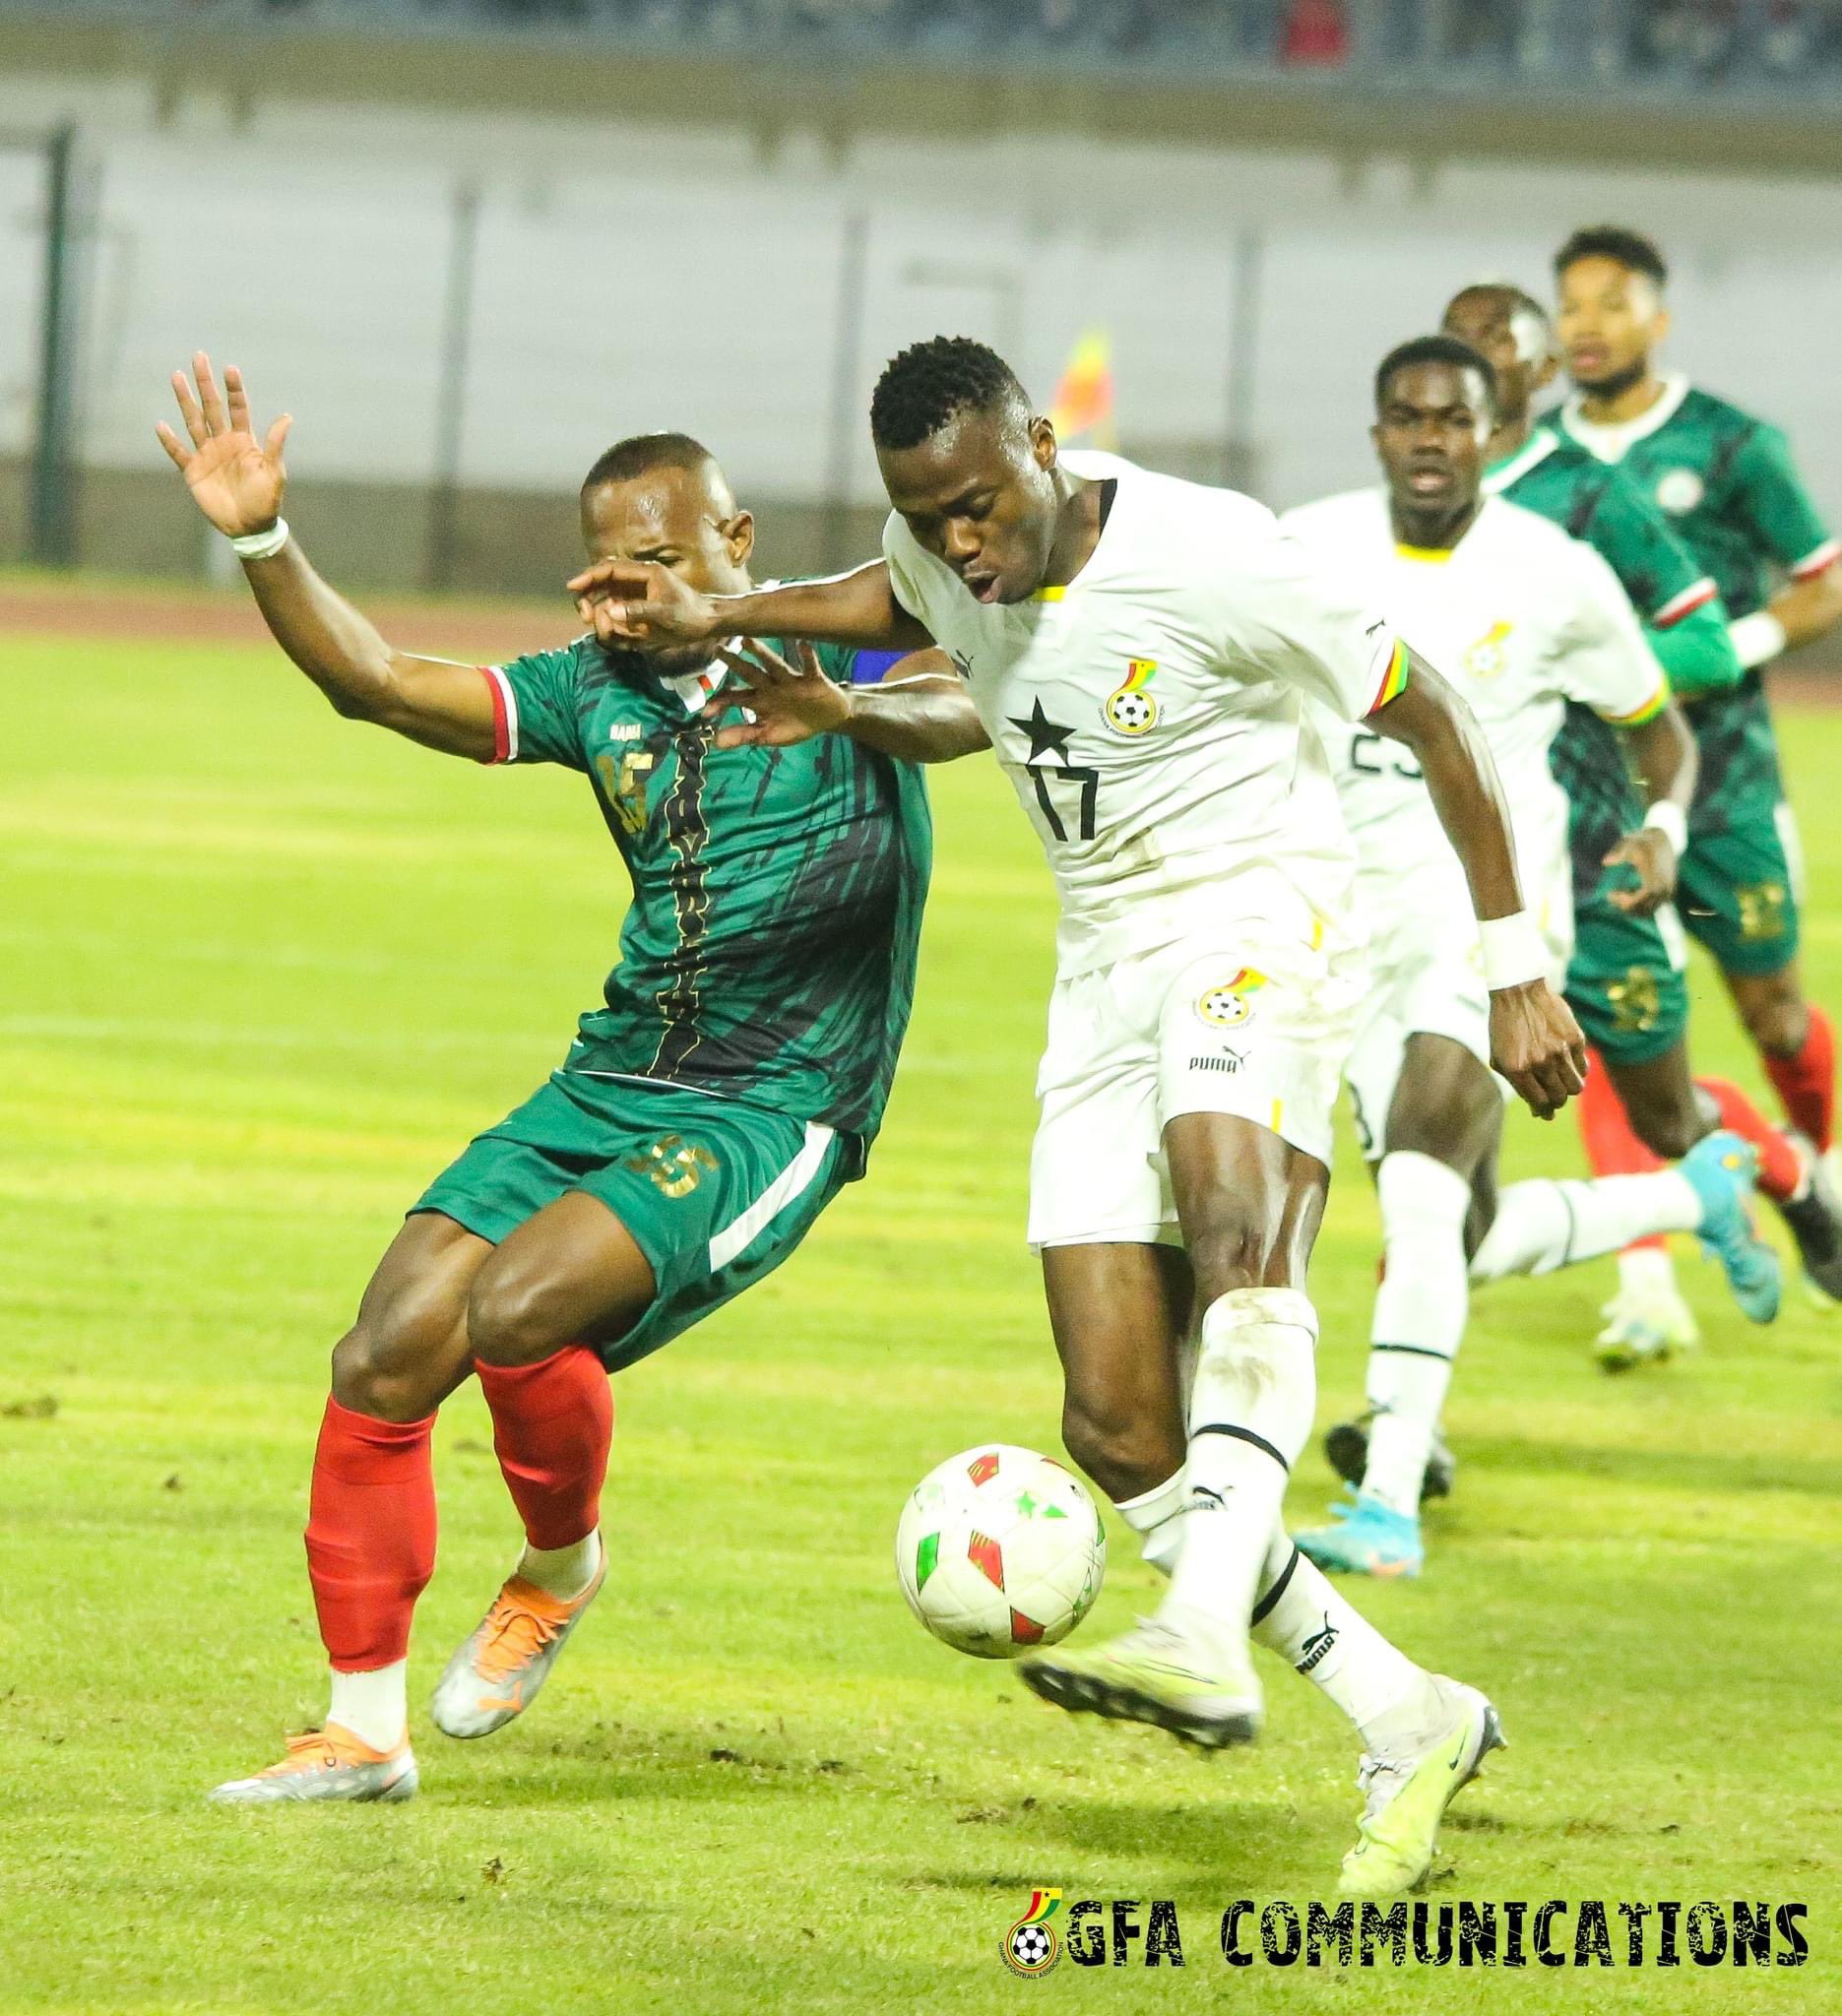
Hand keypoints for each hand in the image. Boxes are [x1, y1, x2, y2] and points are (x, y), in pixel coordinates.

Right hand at [155, 353, 290, 537]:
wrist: (250, 527)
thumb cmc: (266, 501)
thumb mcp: (274, 473)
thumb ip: (275, 445)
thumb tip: (287, 417)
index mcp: (244, 441)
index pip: (238, 408)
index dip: (234, 389)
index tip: (230, 368)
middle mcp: (224, 442)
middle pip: (212, 407)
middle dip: (205, 383)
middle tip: (199, 356)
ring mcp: (207, 454)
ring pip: (193, 421)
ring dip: (185, 400)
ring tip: (177, 376)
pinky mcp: (193, 471)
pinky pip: (179, 453)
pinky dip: (169, 441)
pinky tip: (161, 425)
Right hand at [567, 556, 718, 651]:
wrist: (707, 624)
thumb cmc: (690, 615)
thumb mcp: (666, 614)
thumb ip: (638, 611)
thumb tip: (609, 611)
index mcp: (644, 573)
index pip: (609, 569)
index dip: (588, 576)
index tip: (573, 587)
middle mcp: (636, 581)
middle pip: (601, 582)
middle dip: (588, 597)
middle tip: (585, 616)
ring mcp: (635, 595)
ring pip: (604, 599)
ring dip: (598, 614)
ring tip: (606, 631)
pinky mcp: (636, 609)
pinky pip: (615, 615)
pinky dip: (611, 626)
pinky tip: (620, 638)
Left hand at [703, 641, 851, 747]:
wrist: (829, 717)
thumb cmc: (796, 723)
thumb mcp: (769, 734)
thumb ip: (744, 735)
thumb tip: (715, 742)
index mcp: (759, 699)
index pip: (735, 697)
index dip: (721, 702)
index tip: (706, 713)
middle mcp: (771, 686)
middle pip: (750, 673)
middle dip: (734, 663)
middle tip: (718, 650)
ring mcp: (792, 681)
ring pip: (774, 665)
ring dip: (762, 654)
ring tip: (747, 640)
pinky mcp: (814, 680)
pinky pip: (810, 667)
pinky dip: (807, 657)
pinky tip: (802, 645)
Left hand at [1489, 978, 1587, 1120]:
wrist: (1518, 992)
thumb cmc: (1505, 1028)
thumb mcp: (1500, 1058)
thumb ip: (1518, 1085)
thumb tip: (1539, 1113)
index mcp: (1517, 1069)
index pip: (1539, 1103)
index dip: (1543, 1110)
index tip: (1545, 1111)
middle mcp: (1540, 1063)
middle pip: (1560, 1098)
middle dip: (1556, 1101)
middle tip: (1553, 1096)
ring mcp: (1560, 1051)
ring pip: (1576, 1087)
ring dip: (1569, 1088)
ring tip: (1561, 1081)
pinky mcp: (1575, 1039)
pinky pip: (1583, 1067)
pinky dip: (1578, 1071)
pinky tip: (1568, 1063)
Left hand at [1602, 826, 1676, 914]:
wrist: (1665, 839)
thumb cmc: (1644, 841)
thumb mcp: (1630, 843)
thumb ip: (1618, 853)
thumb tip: (1605, 862)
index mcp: (1655, 878)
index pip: (1638, 900)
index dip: (1623, 901)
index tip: (1610, 893)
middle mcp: (1664, 888)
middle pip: (1642, 910)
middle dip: (1624, 906)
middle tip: (1611, 895)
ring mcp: (1668, 891)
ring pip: (1648, 911)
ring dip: (1632, 907)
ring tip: (1619, 894)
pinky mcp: (1669, 893)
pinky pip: (1653, 907)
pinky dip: (1640, 905)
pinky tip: (1630, 893)